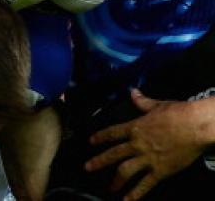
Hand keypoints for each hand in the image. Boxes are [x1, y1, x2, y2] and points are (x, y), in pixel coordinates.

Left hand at [85, 88, 205, 199]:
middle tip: (87, 167)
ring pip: (126, 171)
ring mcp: (148, 159)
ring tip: (109, 188)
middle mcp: (138, 144)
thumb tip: (132, 92)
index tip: (91, 141)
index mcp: (135, 127)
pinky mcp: (160, 171)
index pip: (113, 133)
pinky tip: (128, 200)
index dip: (100, 137)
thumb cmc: (177, 113)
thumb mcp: (157, 104)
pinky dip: (136, 193)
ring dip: (116, 180)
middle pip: (114, 154)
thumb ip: (142, 102)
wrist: (194, 127)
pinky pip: (145, 184)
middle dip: (99, 161)